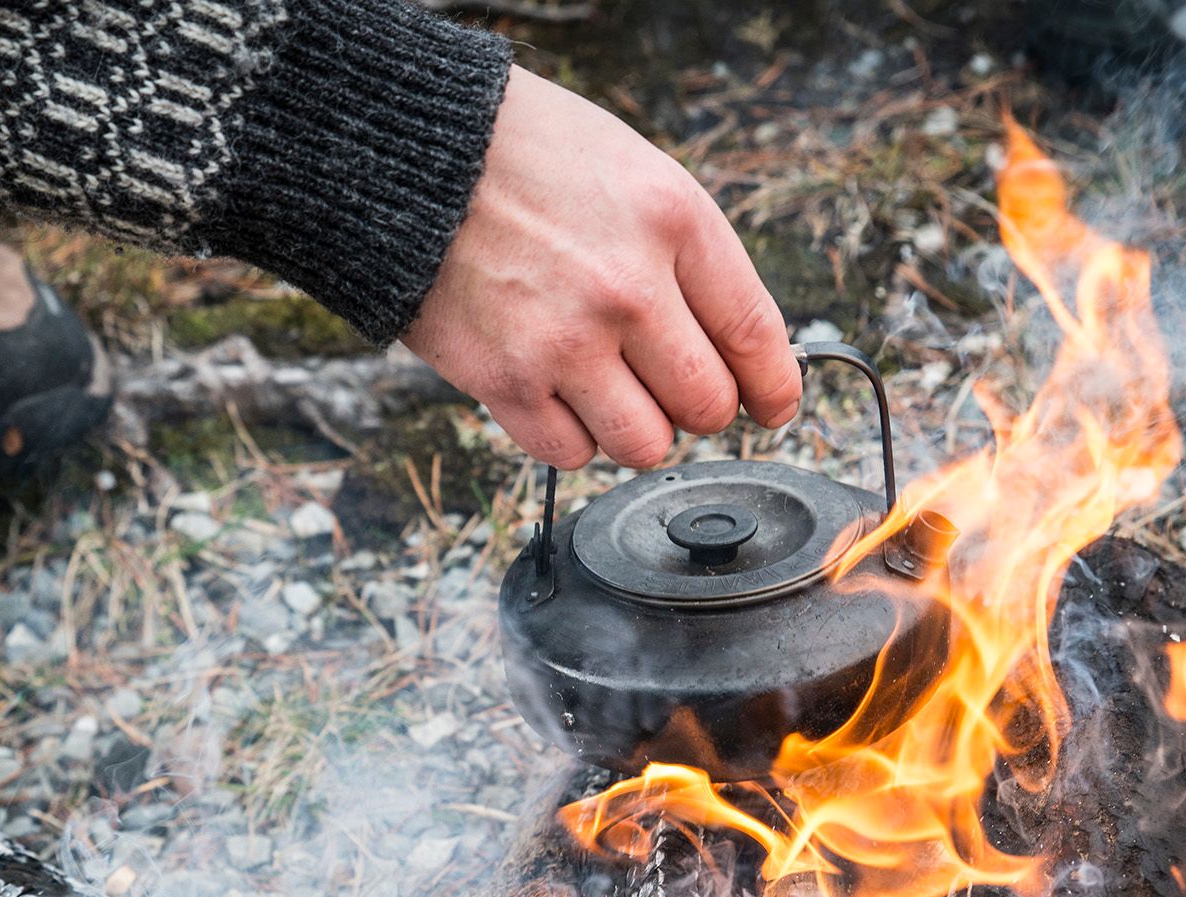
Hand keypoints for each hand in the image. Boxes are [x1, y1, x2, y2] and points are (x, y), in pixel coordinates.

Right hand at [402, 67, 801, 469]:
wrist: (412, 154)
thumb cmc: (523, 156)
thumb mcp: (634, 172)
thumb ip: (687, 256)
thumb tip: (730, 347)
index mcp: (673, 222)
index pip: (754, 335)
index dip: (773, 386)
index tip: (773, 406)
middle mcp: (627, 287)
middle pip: (707, 404)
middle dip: (700, 408)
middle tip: (673, 390)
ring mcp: (565, 340)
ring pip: (643, 444)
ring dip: (636, 430)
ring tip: (611, 392)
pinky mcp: (505, 379)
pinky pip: (569, 453)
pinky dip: (572, 438)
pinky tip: (557, 395)